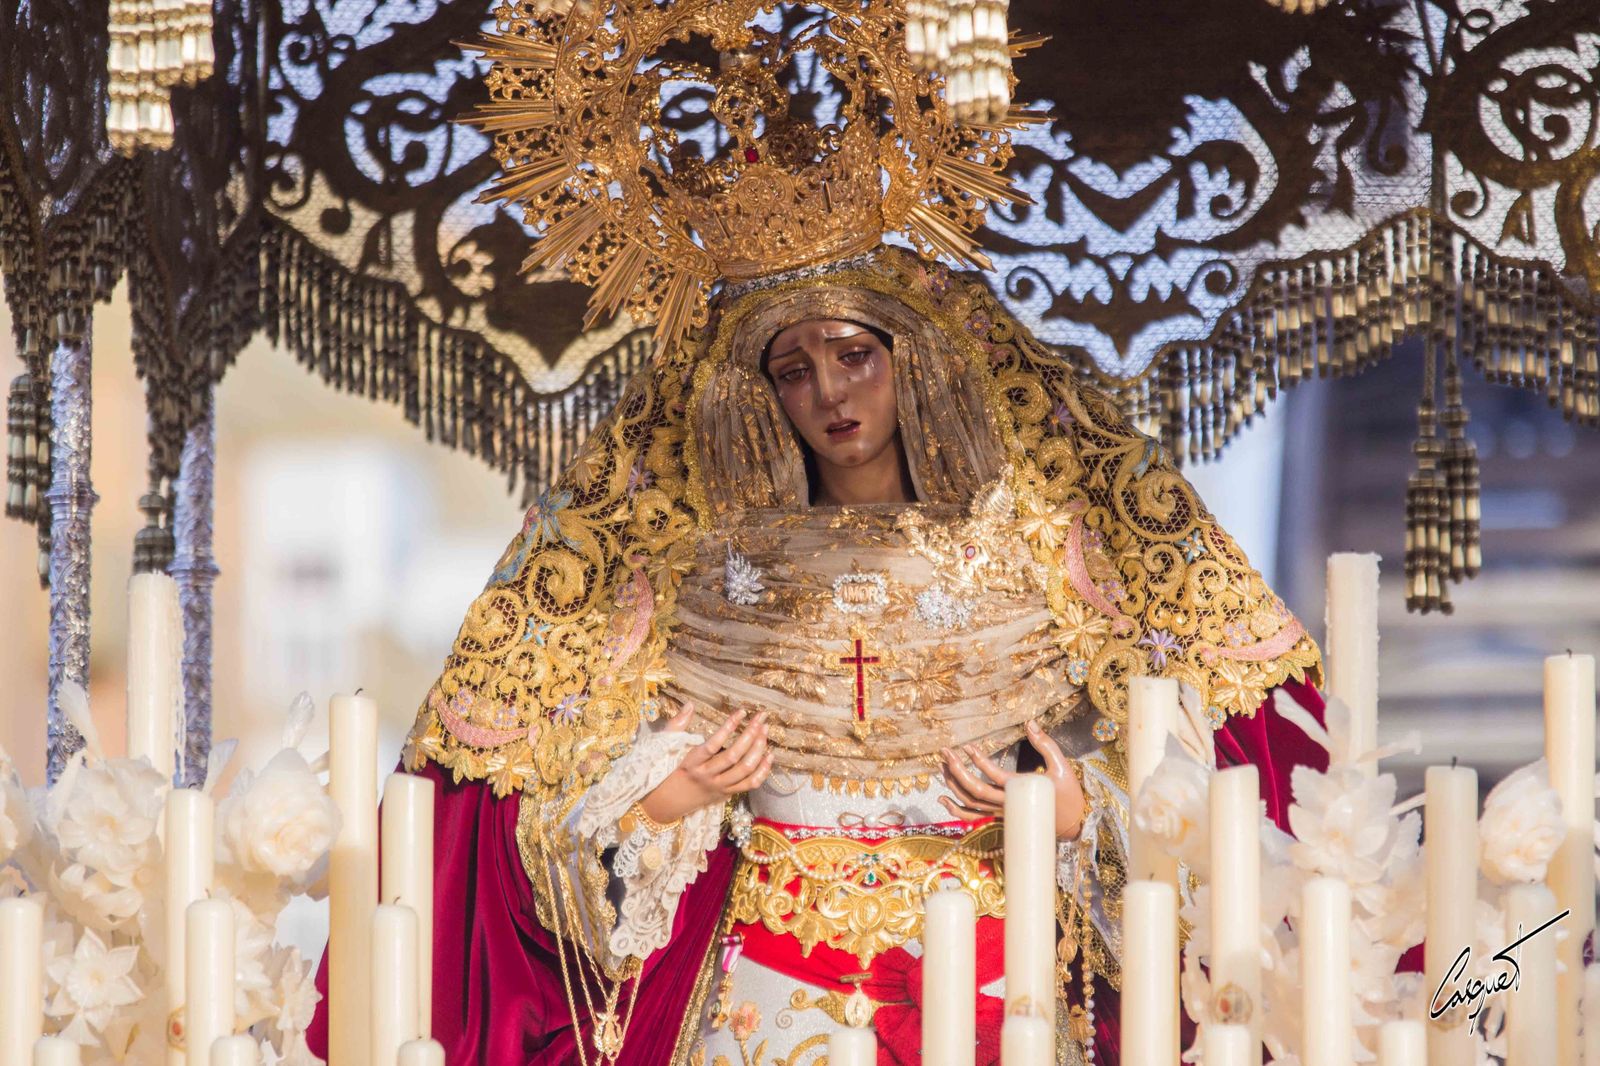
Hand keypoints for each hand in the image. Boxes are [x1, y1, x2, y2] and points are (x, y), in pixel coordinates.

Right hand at [638, 704, 773, 825]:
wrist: (664, 804)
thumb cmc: (665, 771)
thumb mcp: (664, 747)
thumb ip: (677, 725)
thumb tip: (690, 705)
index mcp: (691, 762)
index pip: (712, 744)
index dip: (728, 727)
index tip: (741, 712)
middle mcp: (706, 776)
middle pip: (733, 756)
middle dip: (751, 735)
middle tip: (761, 718)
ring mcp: (718, 787)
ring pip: (744, 770)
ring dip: (758, 750)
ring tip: (765, 731)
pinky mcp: (725, 795)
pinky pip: (749, 785)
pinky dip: (762, 771)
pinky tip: (769, 755)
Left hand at [939, 720, 1085, 840]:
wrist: (1073, 825)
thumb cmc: (1068, 795)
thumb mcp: (1062, 767)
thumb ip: (1046, 744)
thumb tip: (1030, 723)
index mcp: (1021, 790)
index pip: (993, 775)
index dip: (978, 760)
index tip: (967, 747)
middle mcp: (1007, 804)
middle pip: (975, 791)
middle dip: (956, 770)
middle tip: (945, 752)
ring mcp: (1001, 813)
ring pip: (971, 804)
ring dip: (953, 785)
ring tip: (942, 765)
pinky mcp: (999, 818)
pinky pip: (973, 817)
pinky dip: (955, 810)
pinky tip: (941, 799)